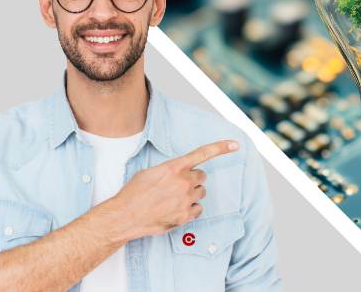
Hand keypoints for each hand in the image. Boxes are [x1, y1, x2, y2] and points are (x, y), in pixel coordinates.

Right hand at [105, 139, 239, 241]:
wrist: (125, 215)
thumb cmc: (134, 192)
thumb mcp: (151, 172)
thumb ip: (170, 170)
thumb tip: (178, 172)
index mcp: (174, 167)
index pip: (203, 153)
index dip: (221, 148)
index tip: (236, 144)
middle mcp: (183, 182)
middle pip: (202, 177)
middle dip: (193, 180)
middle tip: (177, 186)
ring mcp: (185, 199)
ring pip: (201, 193)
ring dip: (192, 194)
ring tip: (173, 199)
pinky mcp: (185, 216)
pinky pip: (198, 209)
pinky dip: (190, 209)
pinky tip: (175, 210)